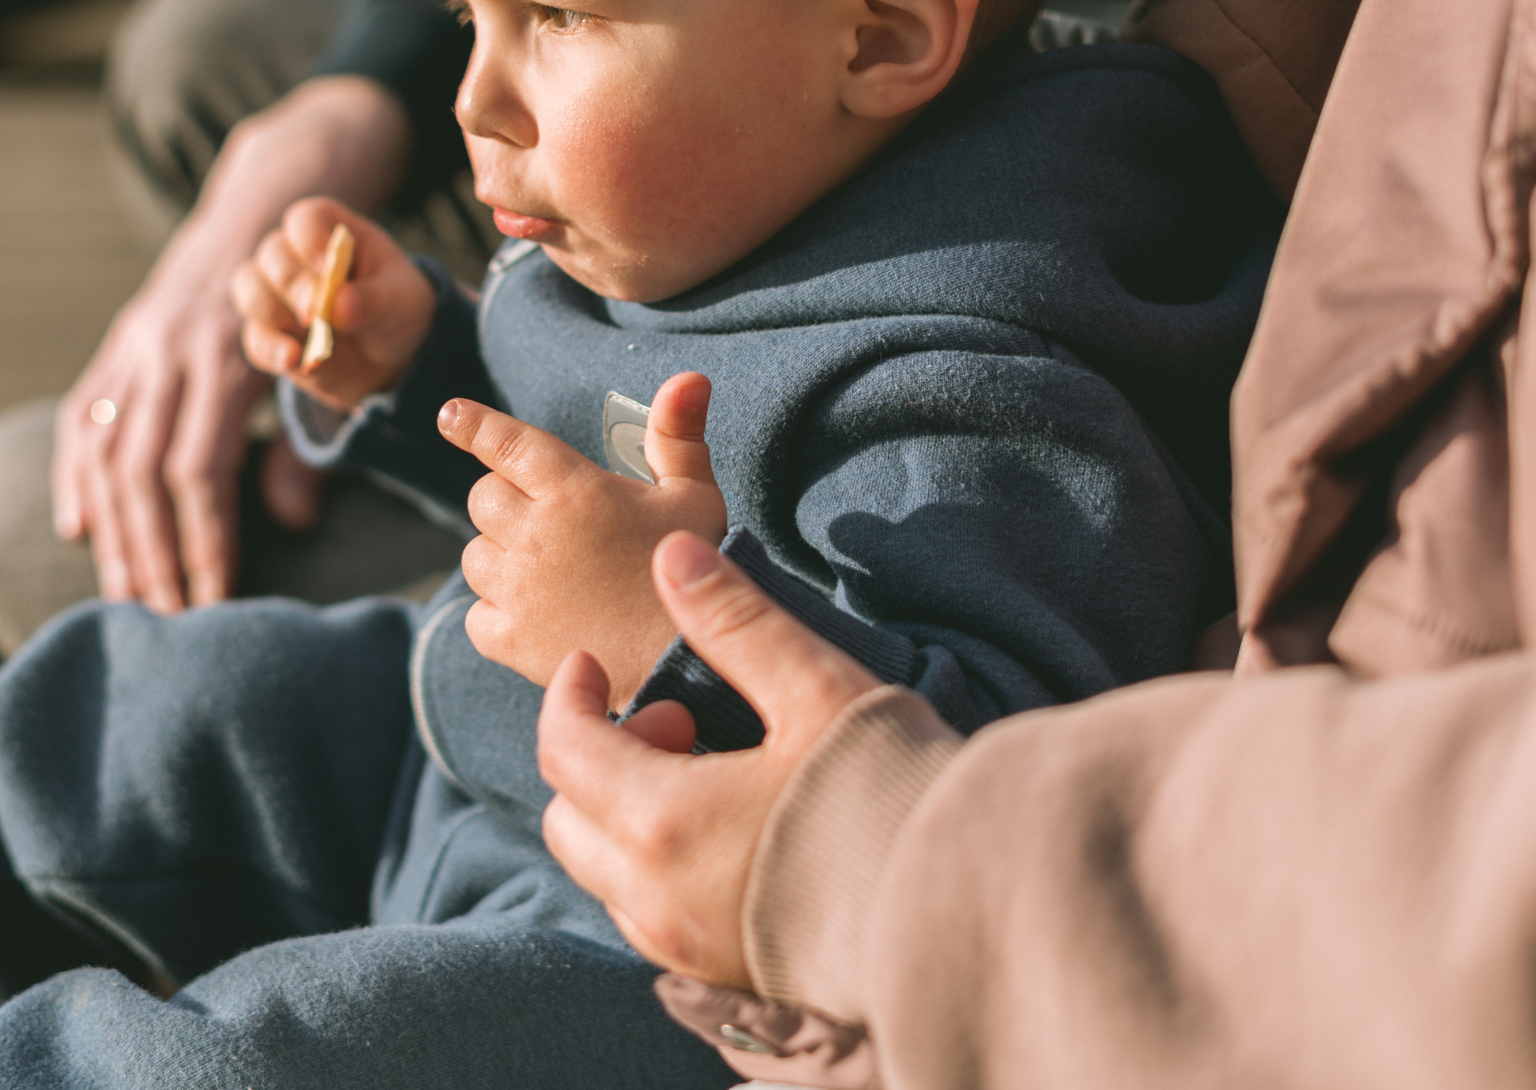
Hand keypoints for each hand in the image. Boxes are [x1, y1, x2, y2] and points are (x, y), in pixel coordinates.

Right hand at [55, 76, 408, 611]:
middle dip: (154, 554)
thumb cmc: (306, 306)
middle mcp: (166, 352)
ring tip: (127, 596)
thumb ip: (303, 444)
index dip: (204, 539)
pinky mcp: (114, 346)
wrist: (260, 215)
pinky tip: (78, 530)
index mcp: (224, 358)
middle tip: (168, 620)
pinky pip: (80, 419)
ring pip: (105, 453)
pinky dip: (73, 478)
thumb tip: (293, 524)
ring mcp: (132, 347)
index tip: (213, 600)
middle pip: (143, 472)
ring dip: (113, 533)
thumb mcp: (321, 365)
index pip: (200, 470)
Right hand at [233, 198, 435, 411]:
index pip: (306, 220)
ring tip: (305, 337)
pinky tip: (294, 361)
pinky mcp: (270, 334)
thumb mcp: (401, 302)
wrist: (391, 358)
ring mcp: (278, 294)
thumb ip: (374, 300)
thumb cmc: (396, 309)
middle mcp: (296, 256)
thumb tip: (339, 304)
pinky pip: (255, 337)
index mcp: (332, 231)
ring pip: (249, 288)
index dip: (310, 240)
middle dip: (292, 283)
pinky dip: (271, 349)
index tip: (327, 267)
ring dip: (271, 312)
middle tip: (315, 312)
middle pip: (272, 254)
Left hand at [442, 371, 729, 703]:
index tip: (449, 414)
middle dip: (507, 501)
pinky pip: (474, 615)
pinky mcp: (510, 641)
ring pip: (474, 555)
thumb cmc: (695, 571)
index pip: (507, 444)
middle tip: (550, 519)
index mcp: (575, 492)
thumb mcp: (693, 496)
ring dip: (499, 556)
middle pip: (483, 498)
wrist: (689, 664)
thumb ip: (677, 435)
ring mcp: (518, 591)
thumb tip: (688, 377)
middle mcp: (535, 535)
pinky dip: (495, 612)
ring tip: (548, 570)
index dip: (474, 425)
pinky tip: (535, 614)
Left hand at [537, 530, 885, 986]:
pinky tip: (736, 838)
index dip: (569, 694)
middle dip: (600, 758)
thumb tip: (671, 554)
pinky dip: (661, 872)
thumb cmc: (894, 793)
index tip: (594, 664)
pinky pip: (654, 924)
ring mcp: (687, 952)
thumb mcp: (815, 687)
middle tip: (680, 721)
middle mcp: (656, 900)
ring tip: (714, 777)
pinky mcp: (726, 982)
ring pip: (607, 878)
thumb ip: (734, 620)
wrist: (972, 911)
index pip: (563, 749)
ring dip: (627, 818)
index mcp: (663, 821)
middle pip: (568, 821)